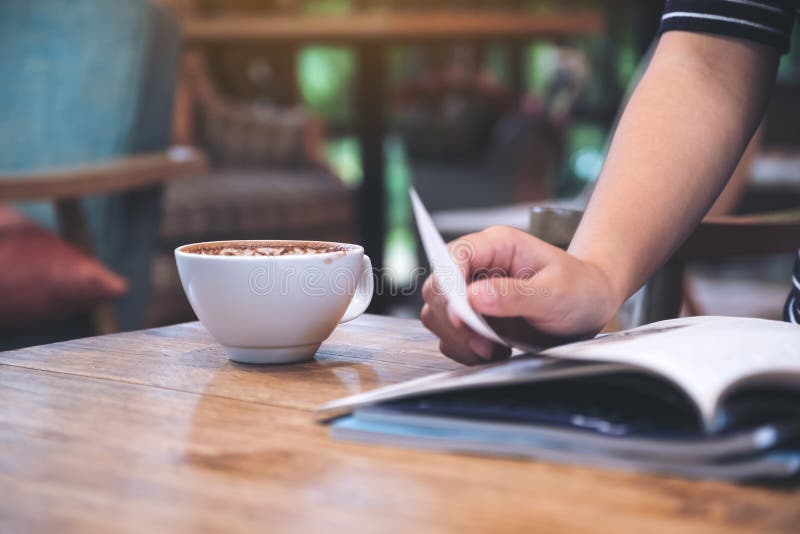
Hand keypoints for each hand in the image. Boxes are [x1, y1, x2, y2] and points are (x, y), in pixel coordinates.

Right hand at [420, 226, 620, 364]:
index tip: (462, 315)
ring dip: (459, 339)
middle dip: (454, 321)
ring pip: (437, 315)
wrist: (591, 305)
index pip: (452, 257)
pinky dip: (465, 351)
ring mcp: (473, 293)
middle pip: (437, 289)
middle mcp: (478, 266)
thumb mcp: (556, 291)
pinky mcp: (475, 319)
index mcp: (495, 246)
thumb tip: (475, 297)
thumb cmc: (580, 288)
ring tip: (494, 350)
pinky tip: (495, 353)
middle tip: (485, 342)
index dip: (449, 286)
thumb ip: (515, 295)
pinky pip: (450, 337)